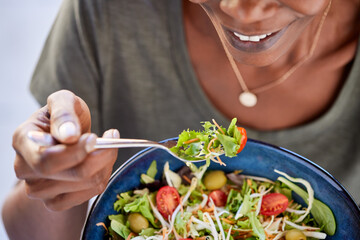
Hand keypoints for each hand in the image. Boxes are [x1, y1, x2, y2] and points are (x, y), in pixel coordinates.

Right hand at [12, 90, 118, 210]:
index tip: (95, 138)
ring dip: (106, 162)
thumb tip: (69, 135)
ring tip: (107, 145)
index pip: (46, 160)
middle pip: (71, 175)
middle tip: (112, 137)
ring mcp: (39, 189)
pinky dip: (104, 175)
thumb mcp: (64, 101)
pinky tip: (102, 160)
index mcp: (23, 141)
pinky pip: (90, 193)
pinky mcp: (56, 201)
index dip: (75, 153)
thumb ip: (64, 113)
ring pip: (86, 184)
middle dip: (100, 156)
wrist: (65, 135)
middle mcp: (25, 169)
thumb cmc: (64, 116)